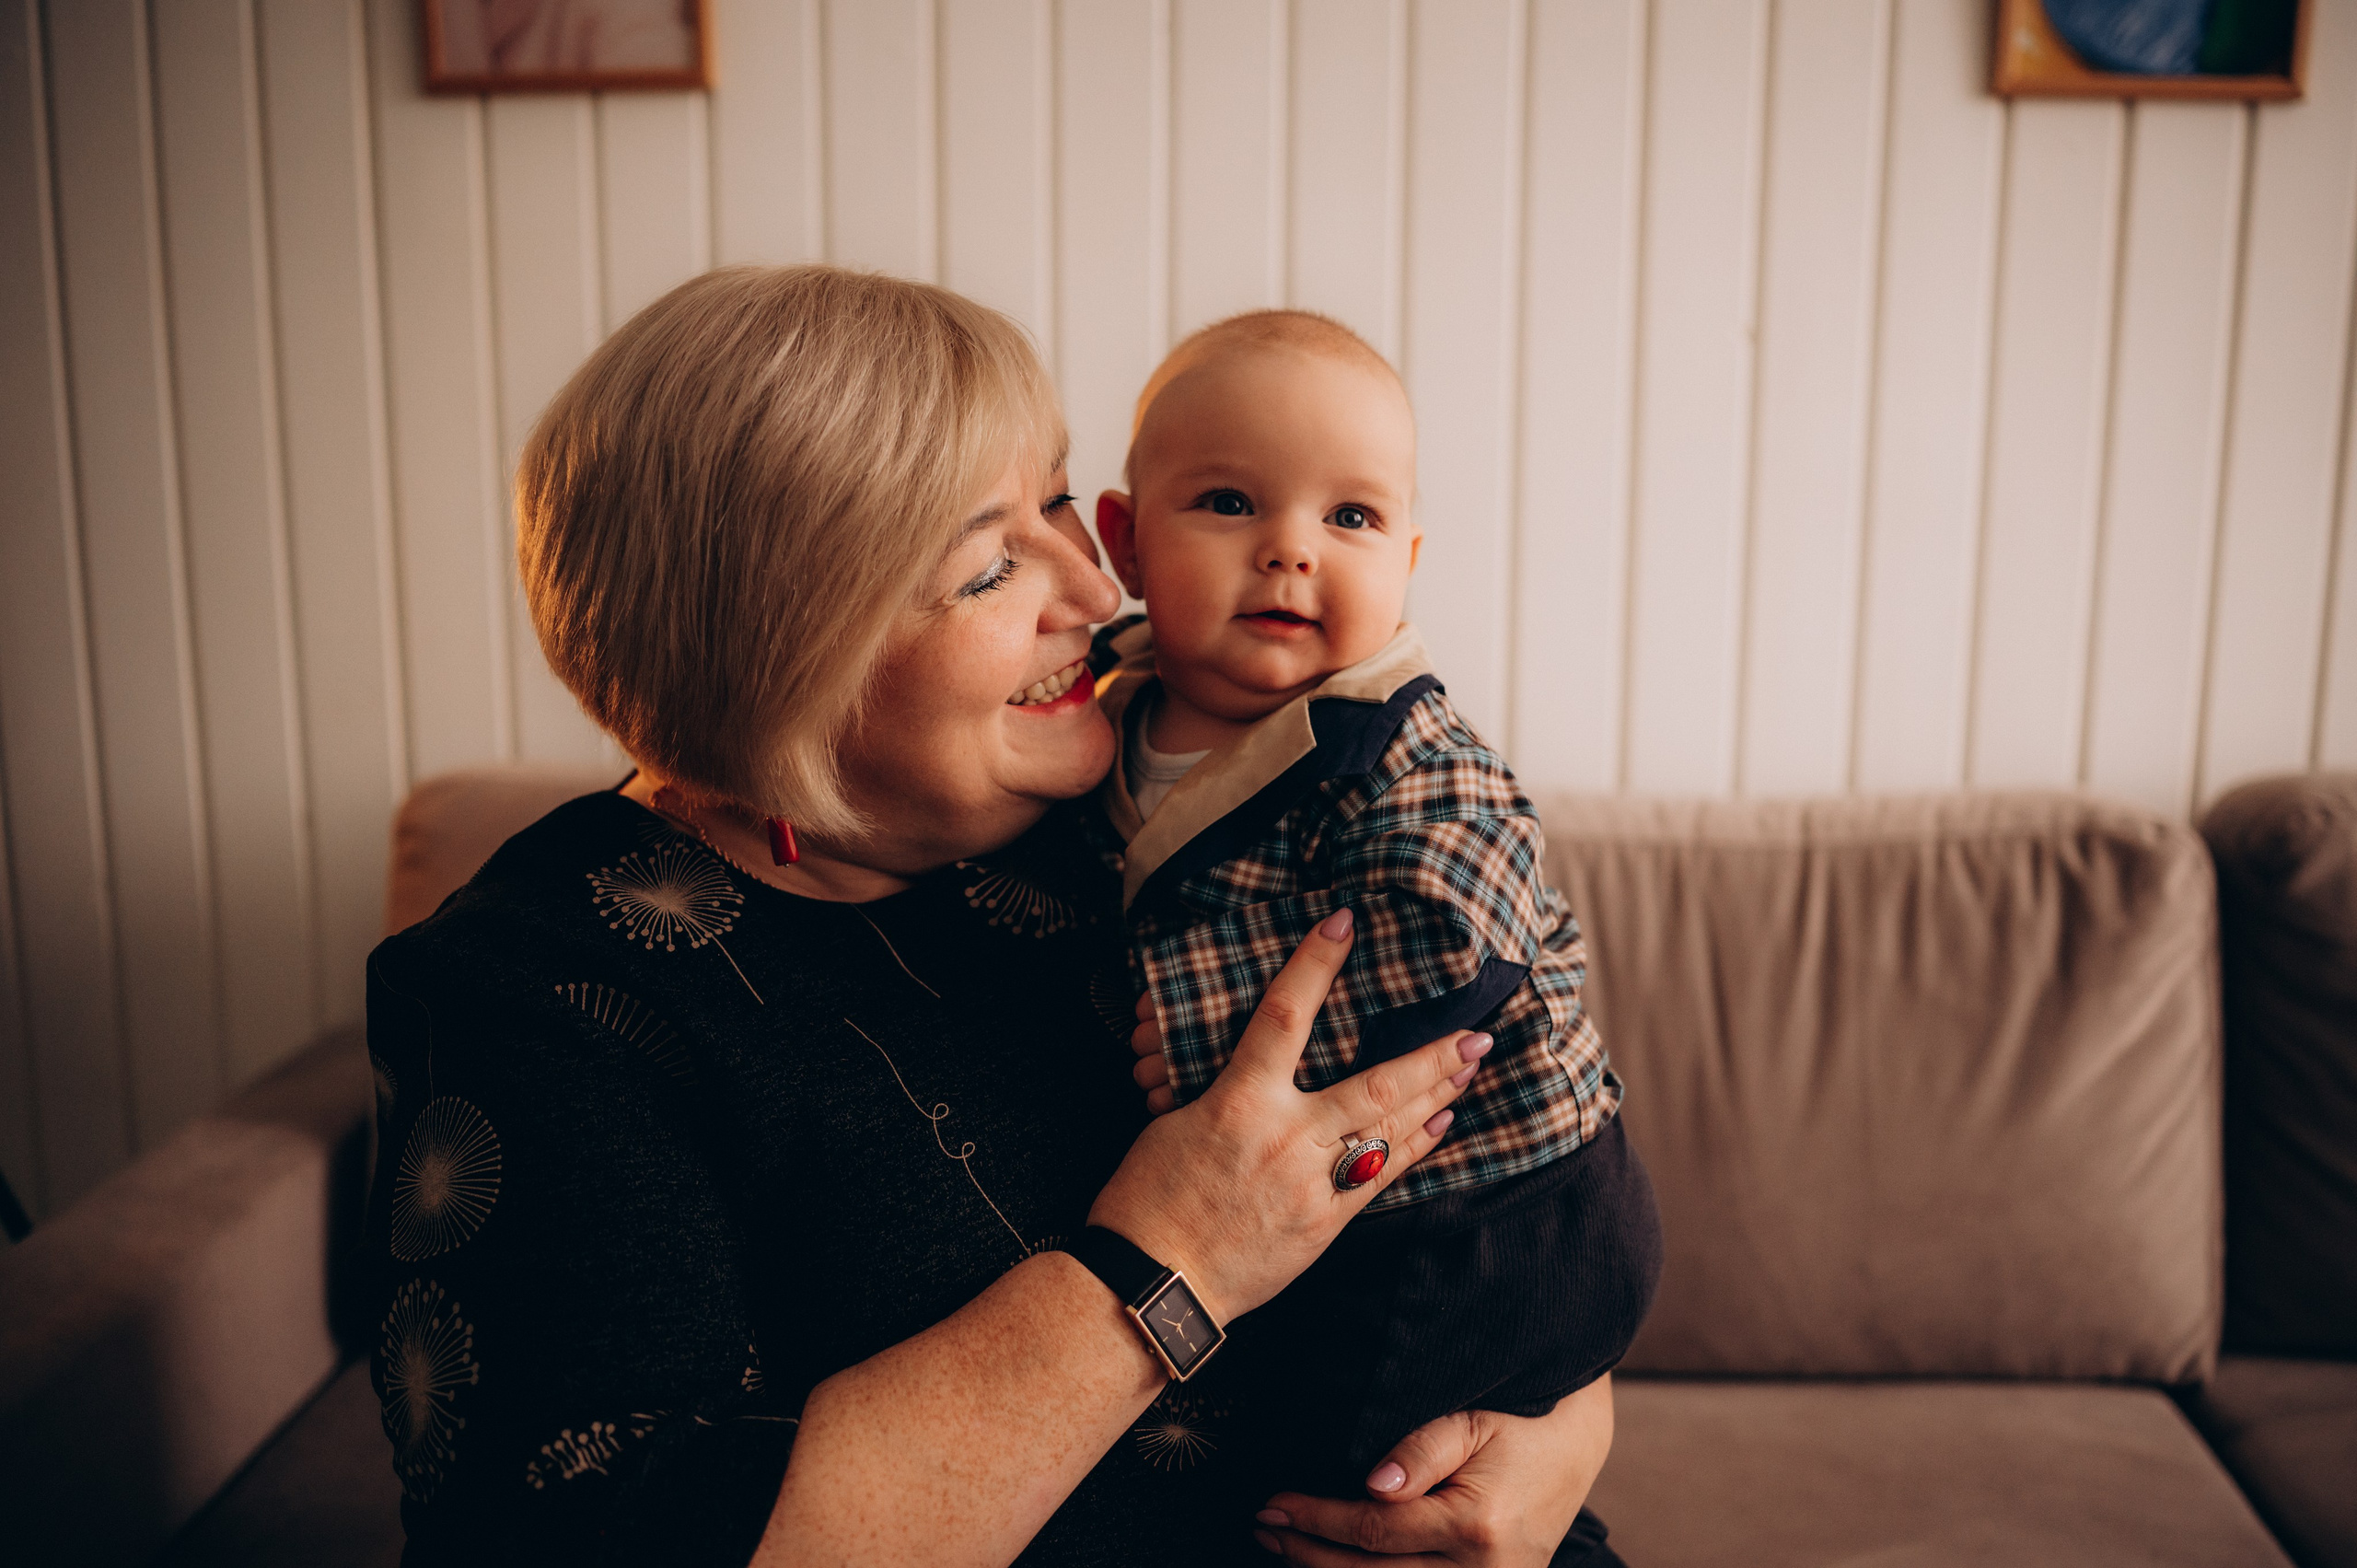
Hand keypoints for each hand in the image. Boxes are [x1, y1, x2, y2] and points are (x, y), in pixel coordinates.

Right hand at [1089, 908, 1491, 1322]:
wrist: (1152, 1284)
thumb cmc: (1147, 1202)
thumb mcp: (1173, 1125)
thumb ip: (1224, 1095)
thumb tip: (1257, 1073)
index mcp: (1237, 1101)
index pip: (1283, 1014)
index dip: (1315, 963)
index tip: (1344, 922)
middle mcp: (1285, 1136)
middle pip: (1374, 1083)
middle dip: (1431, 1055)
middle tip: (1474, 1031)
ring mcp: (1311, 1183)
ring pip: (1389, 1129)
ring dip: (1435, 1094)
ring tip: (1469, 1066)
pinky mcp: (1323, 1224)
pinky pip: (1381, 1179)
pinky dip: (1415, 1148)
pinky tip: (1440, 1123)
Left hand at [1251, 1377, 1615, 1565]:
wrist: (1575, 1446)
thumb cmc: (1521, 1421)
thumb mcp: (1470, 1419)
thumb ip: (1421, 1450)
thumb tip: (1371, 1487)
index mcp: (1477, 1527)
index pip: (1375, 1531)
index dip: (1317, 1520)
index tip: (1274, 1503)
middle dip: (1308, 1552)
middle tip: (1263, 1525)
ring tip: (1284, 1546)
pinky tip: (1331, 1565)